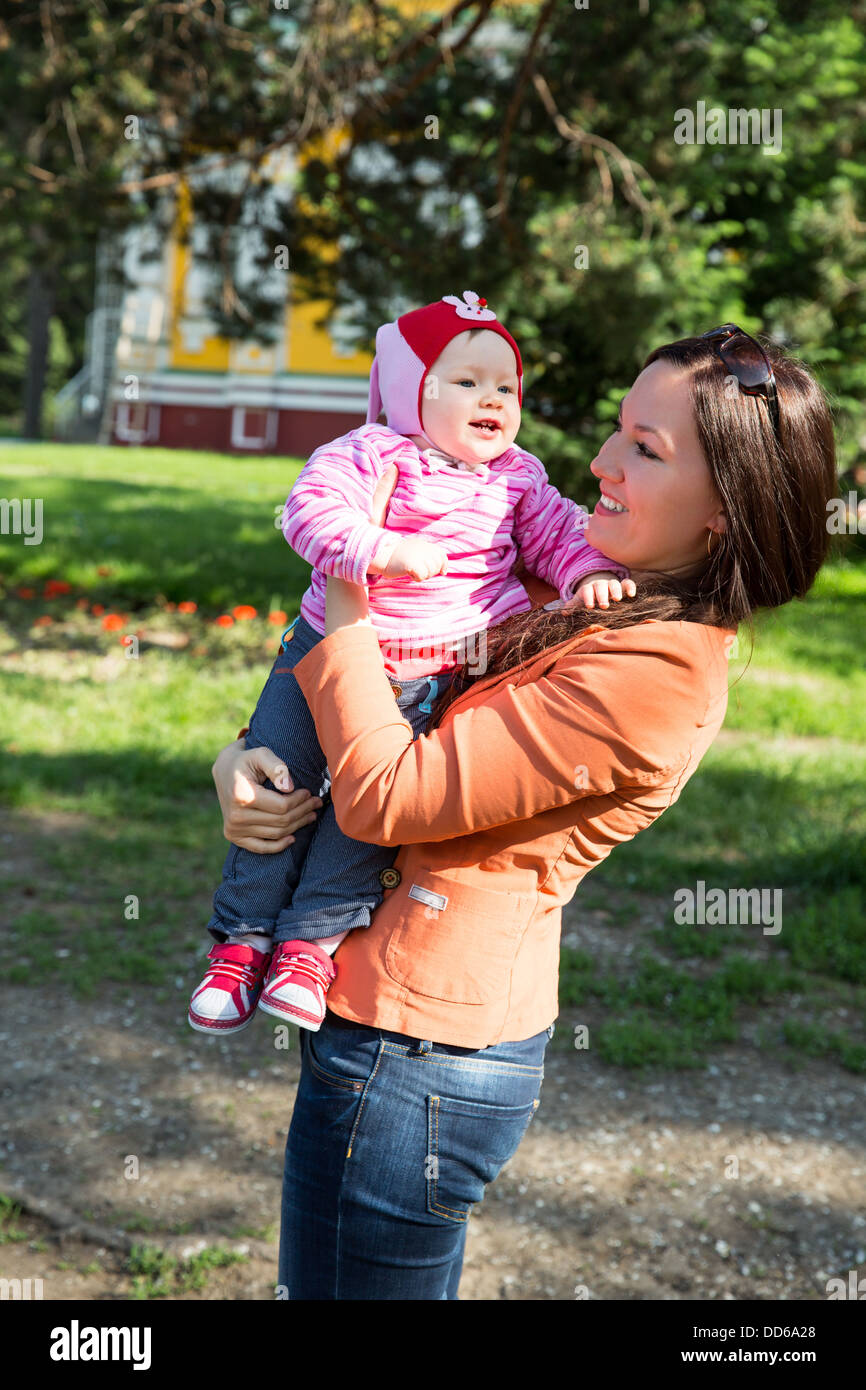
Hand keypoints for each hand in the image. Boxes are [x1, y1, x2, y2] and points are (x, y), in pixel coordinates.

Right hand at [211, 738, 322, 852]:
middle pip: (281, 821)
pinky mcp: (233, 836)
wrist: (223, 770)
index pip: (281, 806)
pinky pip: (261, 848)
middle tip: (317, 803)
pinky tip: (292, 838)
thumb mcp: (260, 754)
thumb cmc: (246, 760)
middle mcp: (236, 815)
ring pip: (276, 834)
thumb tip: (289, 788)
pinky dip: (278, 846)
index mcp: (242, 795)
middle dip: (303, 812)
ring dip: (297, 826)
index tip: (309, 793)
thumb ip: (276, 767)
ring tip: (311, 815)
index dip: (300, 801)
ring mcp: (233, 828)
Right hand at [384, 535, 448, 580]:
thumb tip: (444, 571)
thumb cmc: (397, 558)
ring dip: (423, 575)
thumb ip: (428, 556)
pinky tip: (409, 574)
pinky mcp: (411, 563)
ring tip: (412, 571)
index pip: (441, 555)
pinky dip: (416, 578)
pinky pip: (422, 576)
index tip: (442, 572)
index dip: (443, 565)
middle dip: (431, 572)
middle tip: (418, 571)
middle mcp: (422, 548)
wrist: (380, 555)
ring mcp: (417, 555)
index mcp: (423, 544)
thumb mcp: (414, 551)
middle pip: (436, 565)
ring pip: (430, 572)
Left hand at [545, 571, 636, 611]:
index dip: (588, 597)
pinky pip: (627, 583)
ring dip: (615, 590)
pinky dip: (630, 586)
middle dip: (602, 595)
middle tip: (603, 605)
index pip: (587, 591)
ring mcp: (612, 583)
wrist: (599, 583)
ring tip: (617, 599)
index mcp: (588, 588)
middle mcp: (600, 584)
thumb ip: (573, 605)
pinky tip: (632, 594)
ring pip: (614, 584)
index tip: (589, 606)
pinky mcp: (622, 585)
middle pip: (600, 587)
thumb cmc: (589, 596)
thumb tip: (564, 612)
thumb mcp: (580, 599)